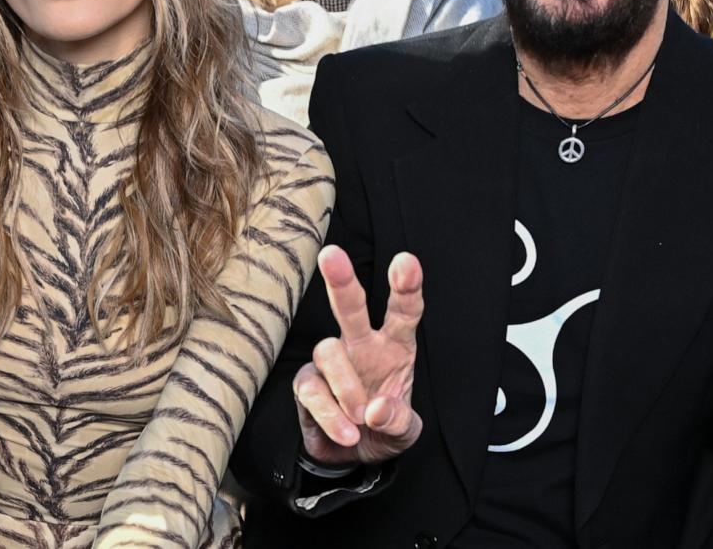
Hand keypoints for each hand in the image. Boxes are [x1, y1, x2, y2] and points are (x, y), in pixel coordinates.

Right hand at [293, 245, 423, 466]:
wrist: (351, 456)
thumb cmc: (383, 429)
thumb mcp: (406, 432)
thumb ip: (399, 421)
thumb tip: (376, 410)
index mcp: (395, 346)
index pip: (403, 312)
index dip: (406, 287)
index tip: (406, 261)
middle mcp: (361, 345)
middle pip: (350, 307)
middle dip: (342, 281)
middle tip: (331, 255)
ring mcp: (331, 362)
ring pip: (328, 351)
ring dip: (347, 388)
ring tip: (361, 418)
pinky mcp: (307, 383)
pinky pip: (313, 390)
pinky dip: (331, 415)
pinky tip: (347, 432)